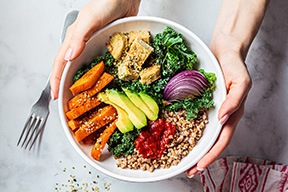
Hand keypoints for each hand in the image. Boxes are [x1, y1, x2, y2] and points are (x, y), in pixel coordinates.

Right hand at [50, 0, 140, 99]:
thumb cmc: (105, 3)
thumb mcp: (90, 19)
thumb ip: (79, 37)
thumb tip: (70, 58)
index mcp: (74, 38)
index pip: (61, 63)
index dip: (56, 80)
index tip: (56, 97)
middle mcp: (82, 44)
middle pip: (71, 69)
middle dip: (68, 85)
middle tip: (69, 103)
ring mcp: (95, 46)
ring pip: (85, 68)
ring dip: (84, 83)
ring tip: (85, 98)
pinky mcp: (107, 47)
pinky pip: (100, 64)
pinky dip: (99, 75)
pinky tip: (103, 83)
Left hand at [186, 50, 251, 176]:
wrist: (224, 51)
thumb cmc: (235, 65)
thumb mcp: (241, 81)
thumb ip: (234, 100)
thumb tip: (224, 119)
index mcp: (232, 114)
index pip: (222, 140)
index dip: (211, 155)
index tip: (199, 166)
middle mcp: (221, 115)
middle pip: (211, 142)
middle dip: (200, 158)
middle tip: (187, 170)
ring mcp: (211, 110)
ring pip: (202, 134)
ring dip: (193, 148)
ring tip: (181, 159)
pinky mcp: (202, 103)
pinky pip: (194, 119)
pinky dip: (187, 130)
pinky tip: (177, 135)